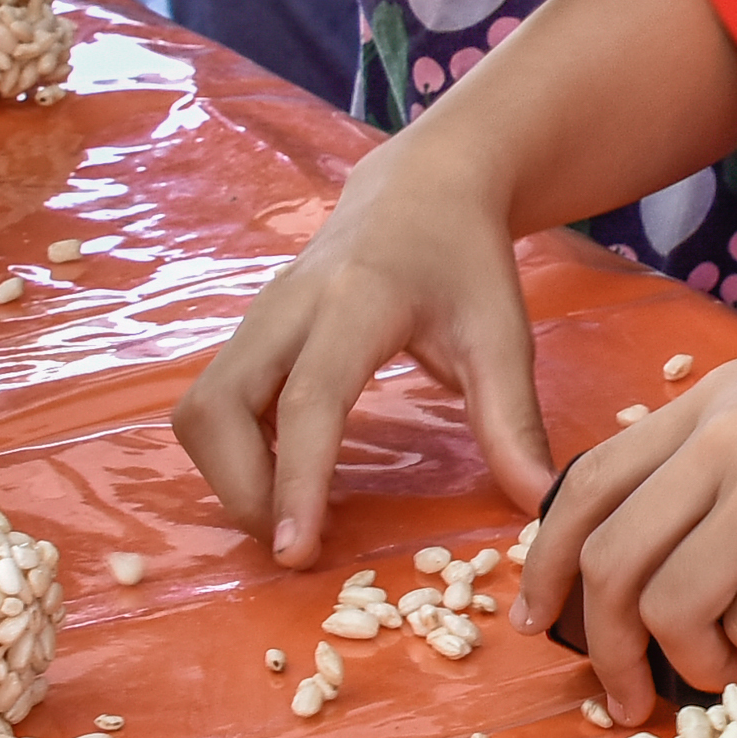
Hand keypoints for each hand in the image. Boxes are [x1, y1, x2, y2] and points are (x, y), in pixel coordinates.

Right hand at [173, 137, 561, 565]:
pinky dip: (227, 451)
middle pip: (220, 406)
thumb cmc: (465, 262)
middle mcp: (289, 305)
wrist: (423, 186)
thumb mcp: (501, 335)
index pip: (309, 401)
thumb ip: (513, 423)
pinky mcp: (246, 330)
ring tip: (282, 515)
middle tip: (293, 543)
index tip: (295, 551)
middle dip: (241, 489)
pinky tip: (275, 475)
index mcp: (357, 301)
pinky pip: (209, 402)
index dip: (296, 480)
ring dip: (226, 474)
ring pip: (200, 408)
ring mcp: (257, 315)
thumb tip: (536, 511)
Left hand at [513, 308, 736, 724]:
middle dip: (602, 649)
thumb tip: (684, 549)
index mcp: (711, 401)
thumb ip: (736, 456)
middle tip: (625, 700)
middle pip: (605, 560)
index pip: (586, 482)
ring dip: (706, 664)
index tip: (542, 622)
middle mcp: (720, 441)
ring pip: (669, 610)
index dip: (546, 561)